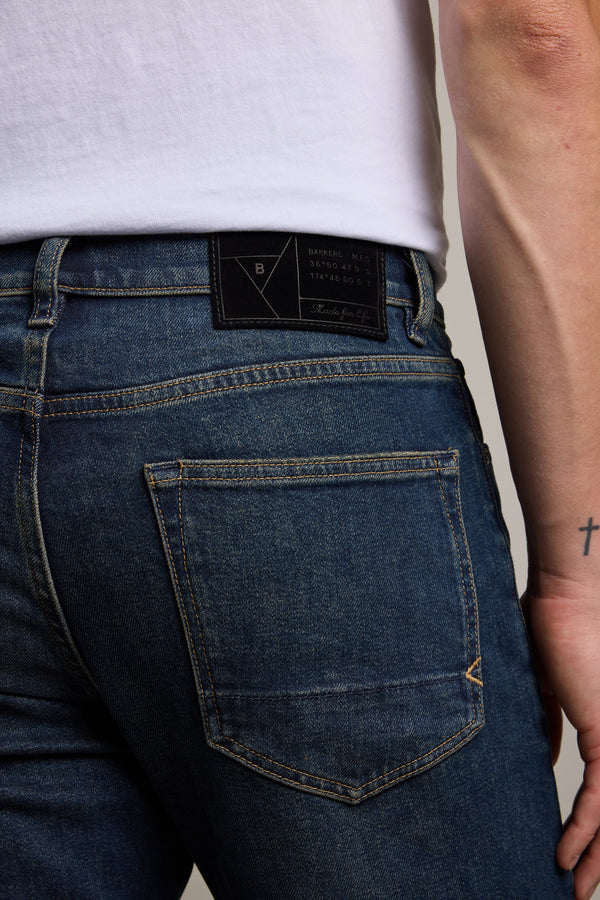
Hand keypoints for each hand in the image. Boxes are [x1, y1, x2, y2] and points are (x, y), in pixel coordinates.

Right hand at [525, 573, 599, 899]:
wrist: (564, 598)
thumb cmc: (550, 628)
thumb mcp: (542, 689)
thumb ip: (548, 726)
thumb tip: (545, 760)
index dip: (587, 829)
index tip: (566, 854)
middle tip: (580, 888)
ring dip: (598, 855)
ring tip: (578, 888)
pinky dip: (586, 829)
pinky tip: (569, 854)